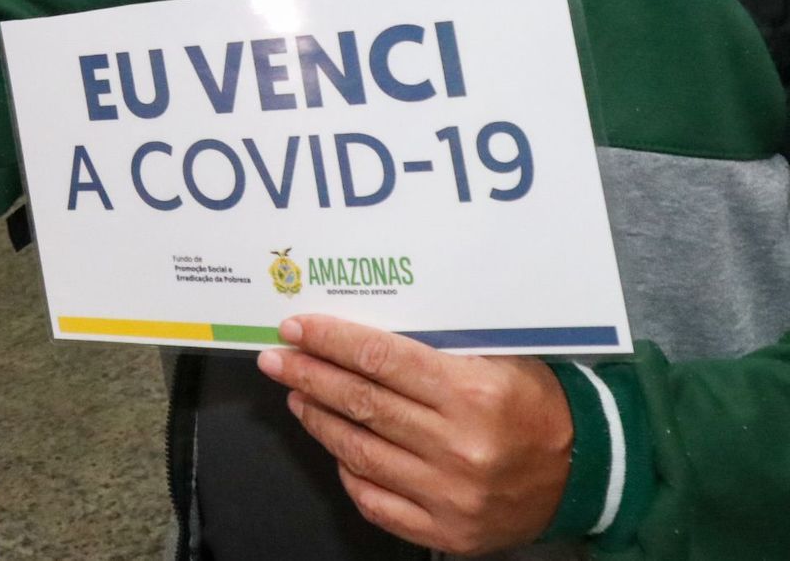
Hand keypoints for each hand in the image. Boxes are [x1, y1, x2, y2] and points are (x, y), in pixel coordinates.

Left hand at [258, 314, 572, 555]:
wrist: (583, 471)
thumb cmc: (533, 403)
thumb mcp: (497, 358)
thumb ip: (435, 346)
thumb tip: (358, 330)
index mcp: (472, 392)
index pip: (380, 359)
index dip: (330, 341)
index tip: (295, 328)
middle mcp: (459, 445)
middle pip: (361, 402)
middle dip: (309, 375)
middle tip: (276, 359)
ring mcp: (450, 494)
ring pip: (360, 450)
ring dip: (319, 419)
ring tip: (298, 395)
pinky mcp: (447, 531)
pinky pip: (376, 501)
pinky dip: (348, 472)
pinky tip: (334, 446)